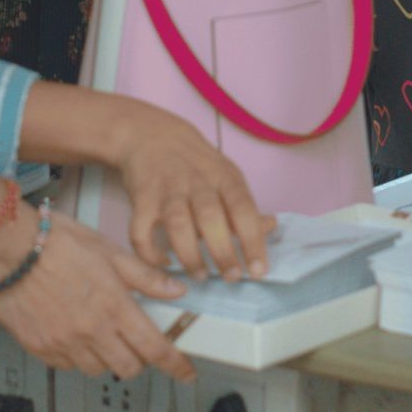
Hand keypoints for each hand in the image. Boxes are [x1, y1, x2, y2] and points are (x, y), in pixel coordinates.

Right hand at [0, 207, 196, 380]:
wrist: (8, 249)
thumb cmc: (56, 242)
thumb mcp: (109, 251)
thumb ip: (145, 276)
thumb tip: (176, 289)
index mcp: (114, 306)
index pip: (153, 347)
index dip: (174, 364)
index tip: (185, 371)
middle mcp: (91, 331)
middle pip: (128, 367)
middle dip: (138, 358)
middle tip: (135, 341)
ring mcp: (64, 343)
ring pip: (98, 369)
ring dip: (106, 357)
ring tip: (100, 332)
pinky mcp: (40, 348)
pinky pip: (67, 365)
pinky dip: (76, 355)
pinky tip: (73, 333)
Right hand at [106, 100, 274, 280]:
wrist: (150, 134)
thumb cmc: (195, 162)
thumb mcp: (225, 174)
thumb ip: (244, 204)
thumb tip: (270, 227)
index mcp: (223, 177)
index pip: (243, 208)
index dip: (252, 240)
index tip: (258, 270)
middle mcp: (196, 182)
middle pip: (211, 217)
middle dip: (223, 251)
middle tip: (231, 278)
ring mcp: (167, 190)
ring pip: (178, 223)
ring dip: (189, 254)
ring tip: (199, 276)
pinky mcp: (142, 198)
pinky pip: (141, 229)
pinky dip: (149, 251)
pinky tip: (163, 262)